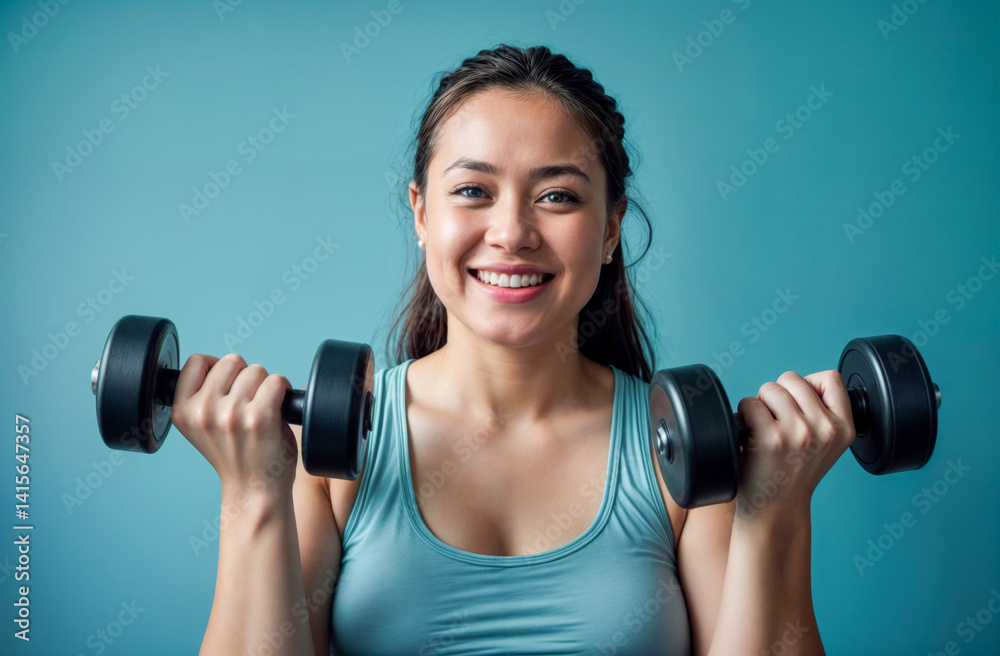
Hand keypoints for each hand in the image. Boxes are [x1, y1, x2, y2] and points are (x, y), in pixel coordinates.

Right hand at [169, 352, 297, 498]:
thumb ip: (201, 395)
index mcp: (182, 411)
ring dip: (265, 385)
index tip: (228, 386)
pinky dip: (284, 390)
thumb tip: (213, 361)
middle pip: (231, 361)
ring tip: (263, 409)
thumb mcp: (201, 426)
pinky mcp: (260, 418)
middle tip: (249, 402)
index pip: (196, 361)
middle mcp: (203, 411)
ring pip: (256, 370)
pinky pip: (276, 381)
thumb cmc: (235, 455)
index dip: (217, 367)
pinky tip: (280, 407)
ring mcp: (231, 414)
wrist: (254, 490)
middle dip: (245, 376)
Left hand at [734, 370, 855, 522]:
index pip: (831, 378)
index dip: (808, 385)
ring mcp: (799, 433)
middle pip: (793, 379)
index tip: (798, 406)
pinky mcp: (770, 438)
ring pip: (770, 388)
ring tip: (764, 431)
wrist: (775, 510)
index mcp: (844, 428)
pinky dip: (743, 415)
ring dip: (760, 405)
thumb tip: (798, 382)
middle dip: (779, 395)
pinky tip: (751, 438)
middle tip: (777, 424)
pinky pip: (750, 403)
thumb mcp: (825, 444)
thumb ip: (822, 412)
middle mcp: (825, 429)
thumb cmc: (792, 473)